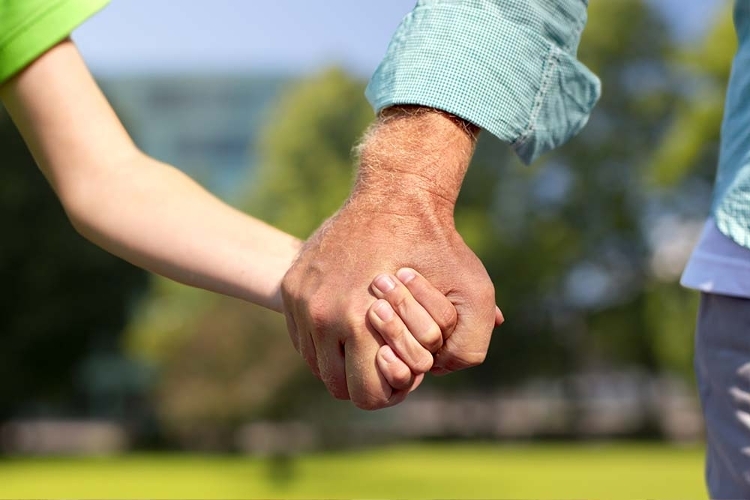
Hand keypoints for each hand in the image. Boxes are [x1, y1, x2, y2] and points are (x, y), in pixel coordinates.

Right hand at [281, 106, 498, 409]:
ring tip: (370, 339)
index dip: (391, 390)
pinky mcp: (292, 286)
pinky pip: (302, 336)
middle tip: (389, 355)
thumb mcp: (473, 291)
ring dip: (342, 360)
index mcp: (359, 323)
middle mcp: (321, 315)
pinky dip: (323, 338)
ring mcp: (302, 300)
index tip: (406, 367)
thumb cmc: (436, 244)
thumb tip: (439, 371)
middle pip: (338, 385)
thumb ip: (469, 345)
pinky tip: (350, 321)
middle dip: (365, 378)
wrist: (395, 193)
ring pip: (316, 363)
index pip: (366, 395)